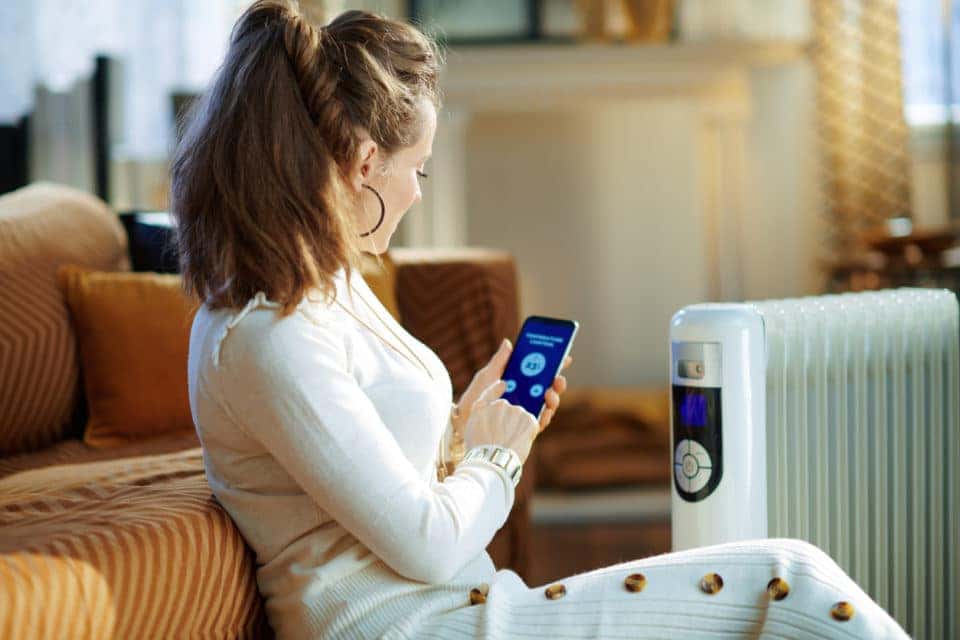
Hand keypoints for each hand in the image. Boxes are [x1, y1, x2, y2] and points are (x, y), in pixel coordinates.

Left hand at [454, 338, 571, 433]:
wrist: (463, 422)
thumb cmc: (475, 398)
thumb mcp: (487, 376)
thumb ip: (499, 362)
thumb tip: (508, 343)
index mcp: (521, 382)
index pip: (541, 372)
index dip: (555, 365)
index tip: (564, 357)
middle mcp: (527, 397)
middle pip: (549, 388)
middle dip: (557, 382)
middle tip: (558, 377)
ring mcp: (527, 412)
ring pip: (548, 405)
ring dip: (554, 399)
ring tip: (550, 393)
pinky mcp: (524, 427)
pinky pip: (539, 422)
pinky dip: (545, 416)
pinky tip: (544, 411)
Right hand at [463, 379, 538, 463]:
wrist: (492, 460)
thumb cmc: (479, 447)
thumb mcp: (471, 426)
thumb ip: (479, 409)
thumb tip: (488, 400)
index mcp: (485, 405)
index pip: (491, 391)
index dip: (497, 388)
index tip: (503, 385)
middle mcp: (501, 405)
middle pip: (509, 408)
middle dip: (509, 418)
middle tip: (505, 434)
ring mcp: (517, 412)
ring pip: (521, 416)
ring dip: (519, 425)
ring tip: (512, 441)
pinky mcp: (530, 421)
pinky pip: (532, 423)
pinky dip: (529, 431)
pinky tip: (522, 442)